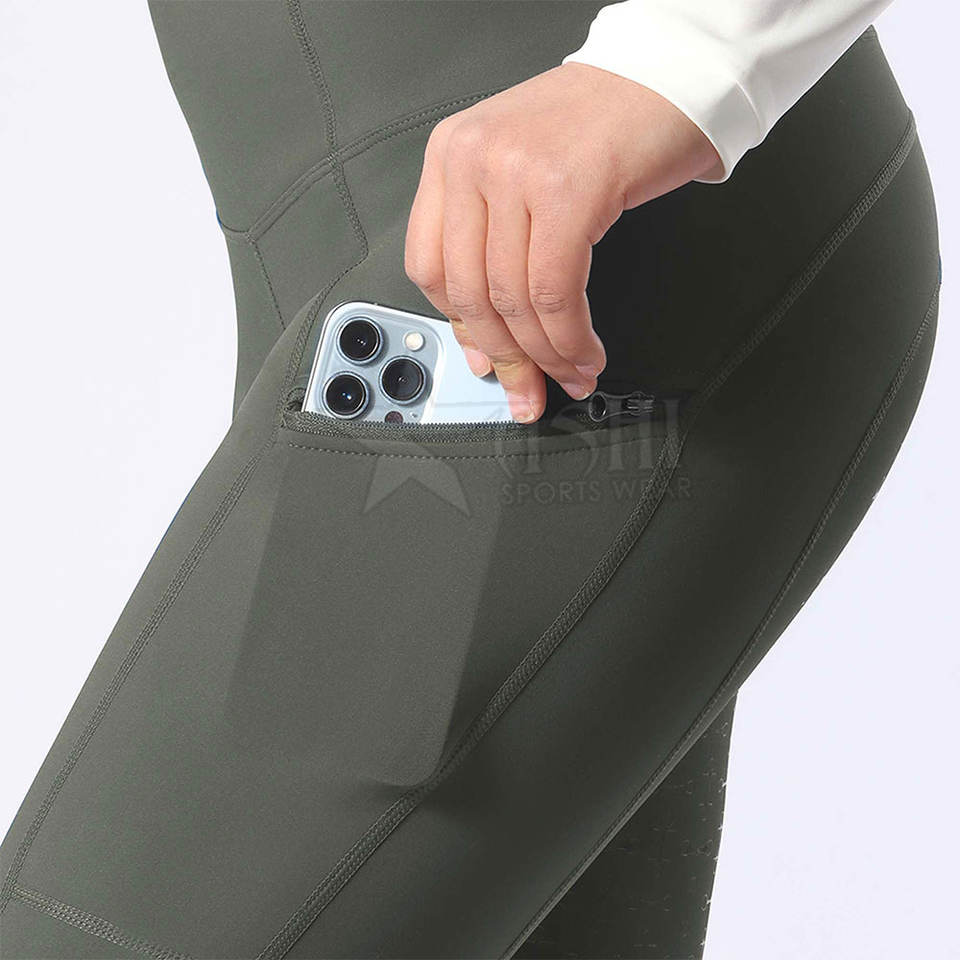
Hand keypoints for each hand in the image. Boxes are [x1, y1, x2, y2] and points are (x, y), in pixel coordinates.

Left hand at [405, 63, 720, 421]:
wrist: (666, 74)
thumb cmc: (601, 124)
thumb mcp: (523, 174)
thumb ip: (496, 246)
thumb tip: (488, 338)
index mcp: (451, 156)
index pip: (431, 266)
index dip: (461, 329)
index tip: (486, 364)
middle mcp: (473, 158)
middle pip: (471, 292)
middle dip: (506, 358)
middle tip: (530, 390)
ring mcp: (515, 171)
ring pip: (513, 299)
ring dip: (546, 355)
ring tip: (571, 374)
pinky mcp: (567, 190)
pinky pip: (556, 291)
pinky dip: (571, 338)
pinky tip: (586, 352)